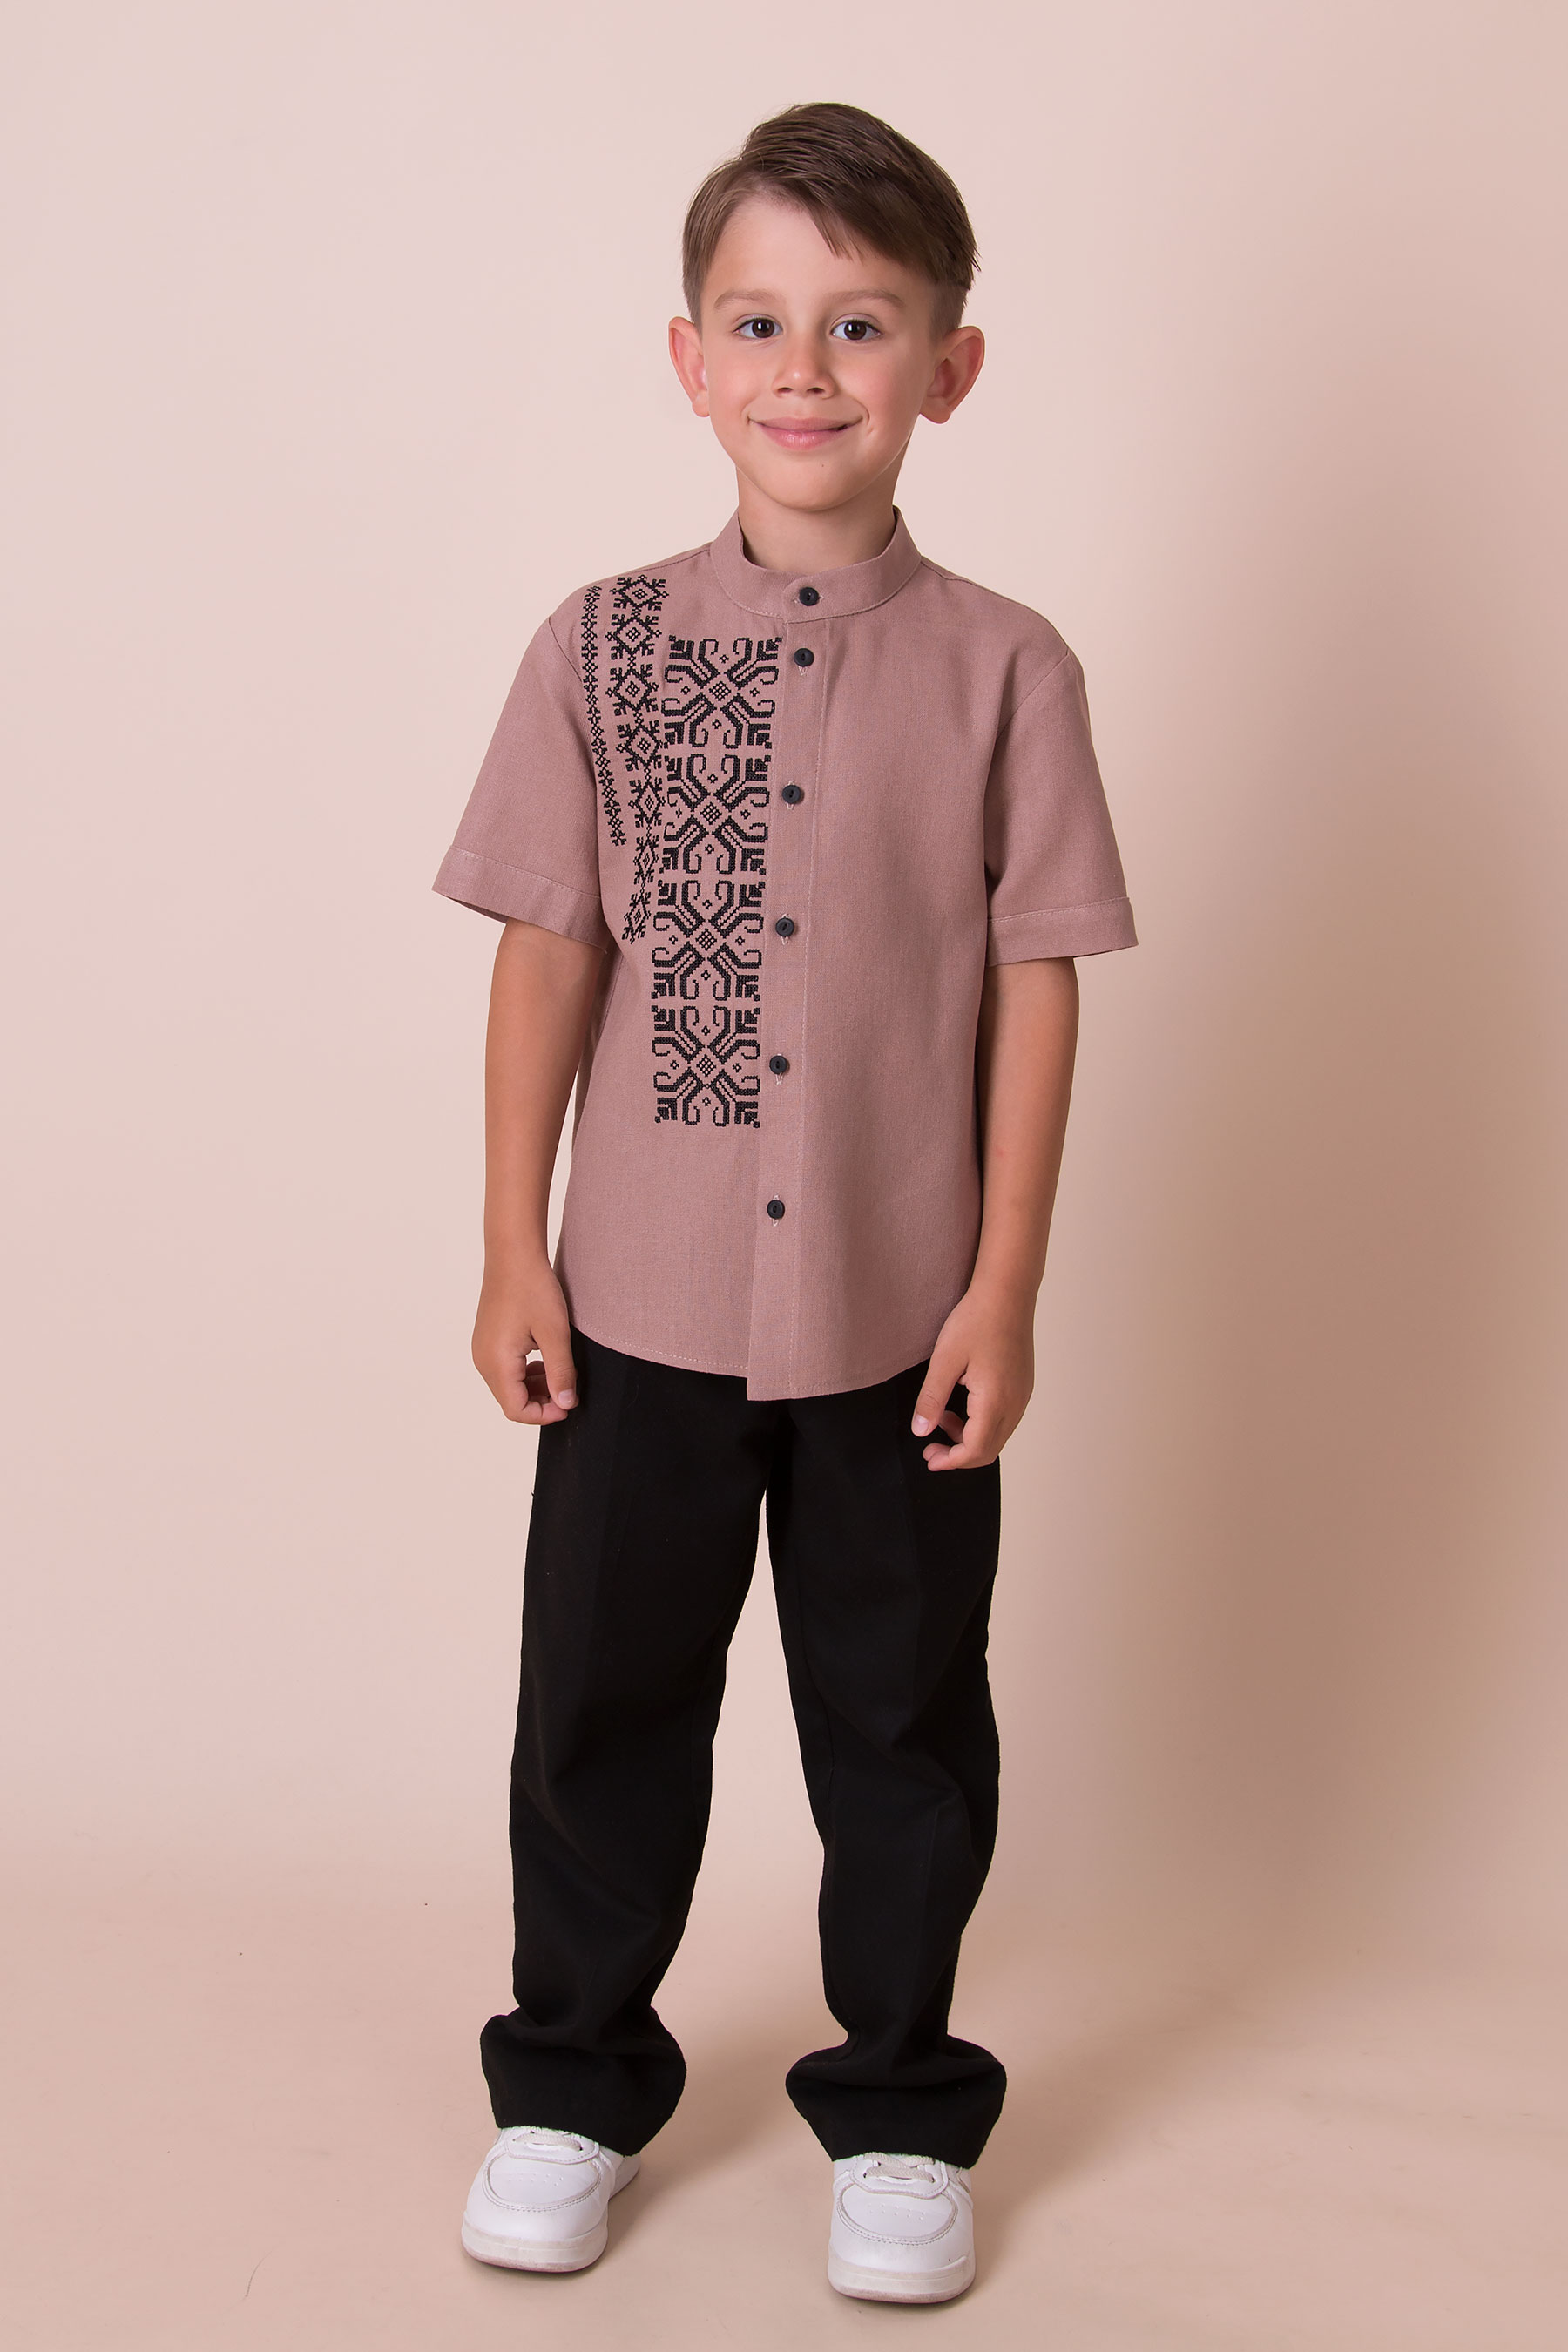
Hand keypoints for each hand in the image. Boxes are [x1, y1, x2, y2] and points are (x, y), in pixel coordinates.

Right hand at [472, 1260, 578, 1425]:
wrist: (513, 1254)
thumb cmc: (533, 1288)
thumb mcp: (555, 1334)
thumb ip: (561, 1373)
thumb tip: (566, 1404)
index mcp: (497, 1362)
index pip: (516, 1410)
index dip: (544, 1415)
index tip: (570, 1405)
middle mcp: (483, 1360)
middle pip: (510, 1400)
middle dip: (541, 1402)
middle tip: (570, 1391)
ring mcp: (482, 1350)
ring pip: (508, 1386)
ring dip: (535, 1388)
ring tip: (562, 1375)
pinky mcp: (487, 1340)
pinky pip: (505, 1369)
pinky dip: (526, 1374)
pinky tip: (547, 1361)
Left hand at [910, 1286, 1034, 1470]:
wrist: (1007, 1293)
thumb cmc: (976, 1321)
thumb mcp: (944, 1360)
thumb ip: (931, 1399)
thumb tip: (921, 1431)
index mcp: (995, 1401)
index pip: (975, 1451)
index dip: (950, 1461)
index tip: (929, 1458)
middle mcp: (1015, 1404)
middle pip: (989, 1451)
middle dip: (959, 1455)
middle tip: (931, 1448)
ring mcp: (1023, 1395)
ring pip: (998, 1436)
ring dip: (969, 1438)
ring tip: (941, 1417)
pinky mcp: (1023, 1386)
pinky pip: (1004, 1419)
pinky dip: (982, 1423)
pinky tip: (962, 1404)